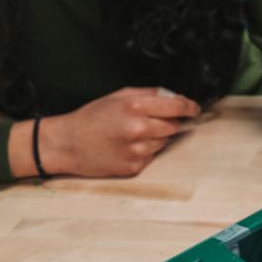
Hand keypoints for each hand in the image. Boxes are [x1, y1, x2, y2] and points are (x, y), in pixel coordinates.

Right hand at [32, 87, 200, 177]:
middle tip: (152, 120)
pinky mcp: (134, 166)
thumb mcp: (120, 96)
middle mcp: (139, 129)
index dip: (189, 107)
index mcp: (136, 107)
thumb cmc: (92, 117)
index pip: (178, 107)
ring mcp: (137, 150)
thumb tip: (177, 98)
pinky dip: (145, 151)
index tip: (194, 108)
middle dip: (170, 122)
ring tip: (132, 134)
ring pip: (164, 142)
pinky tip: (126, 146)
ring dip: (156, 137)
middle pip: (174, 126)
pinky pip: (152, 156)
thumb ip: (151, 94)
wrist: (67, 144)